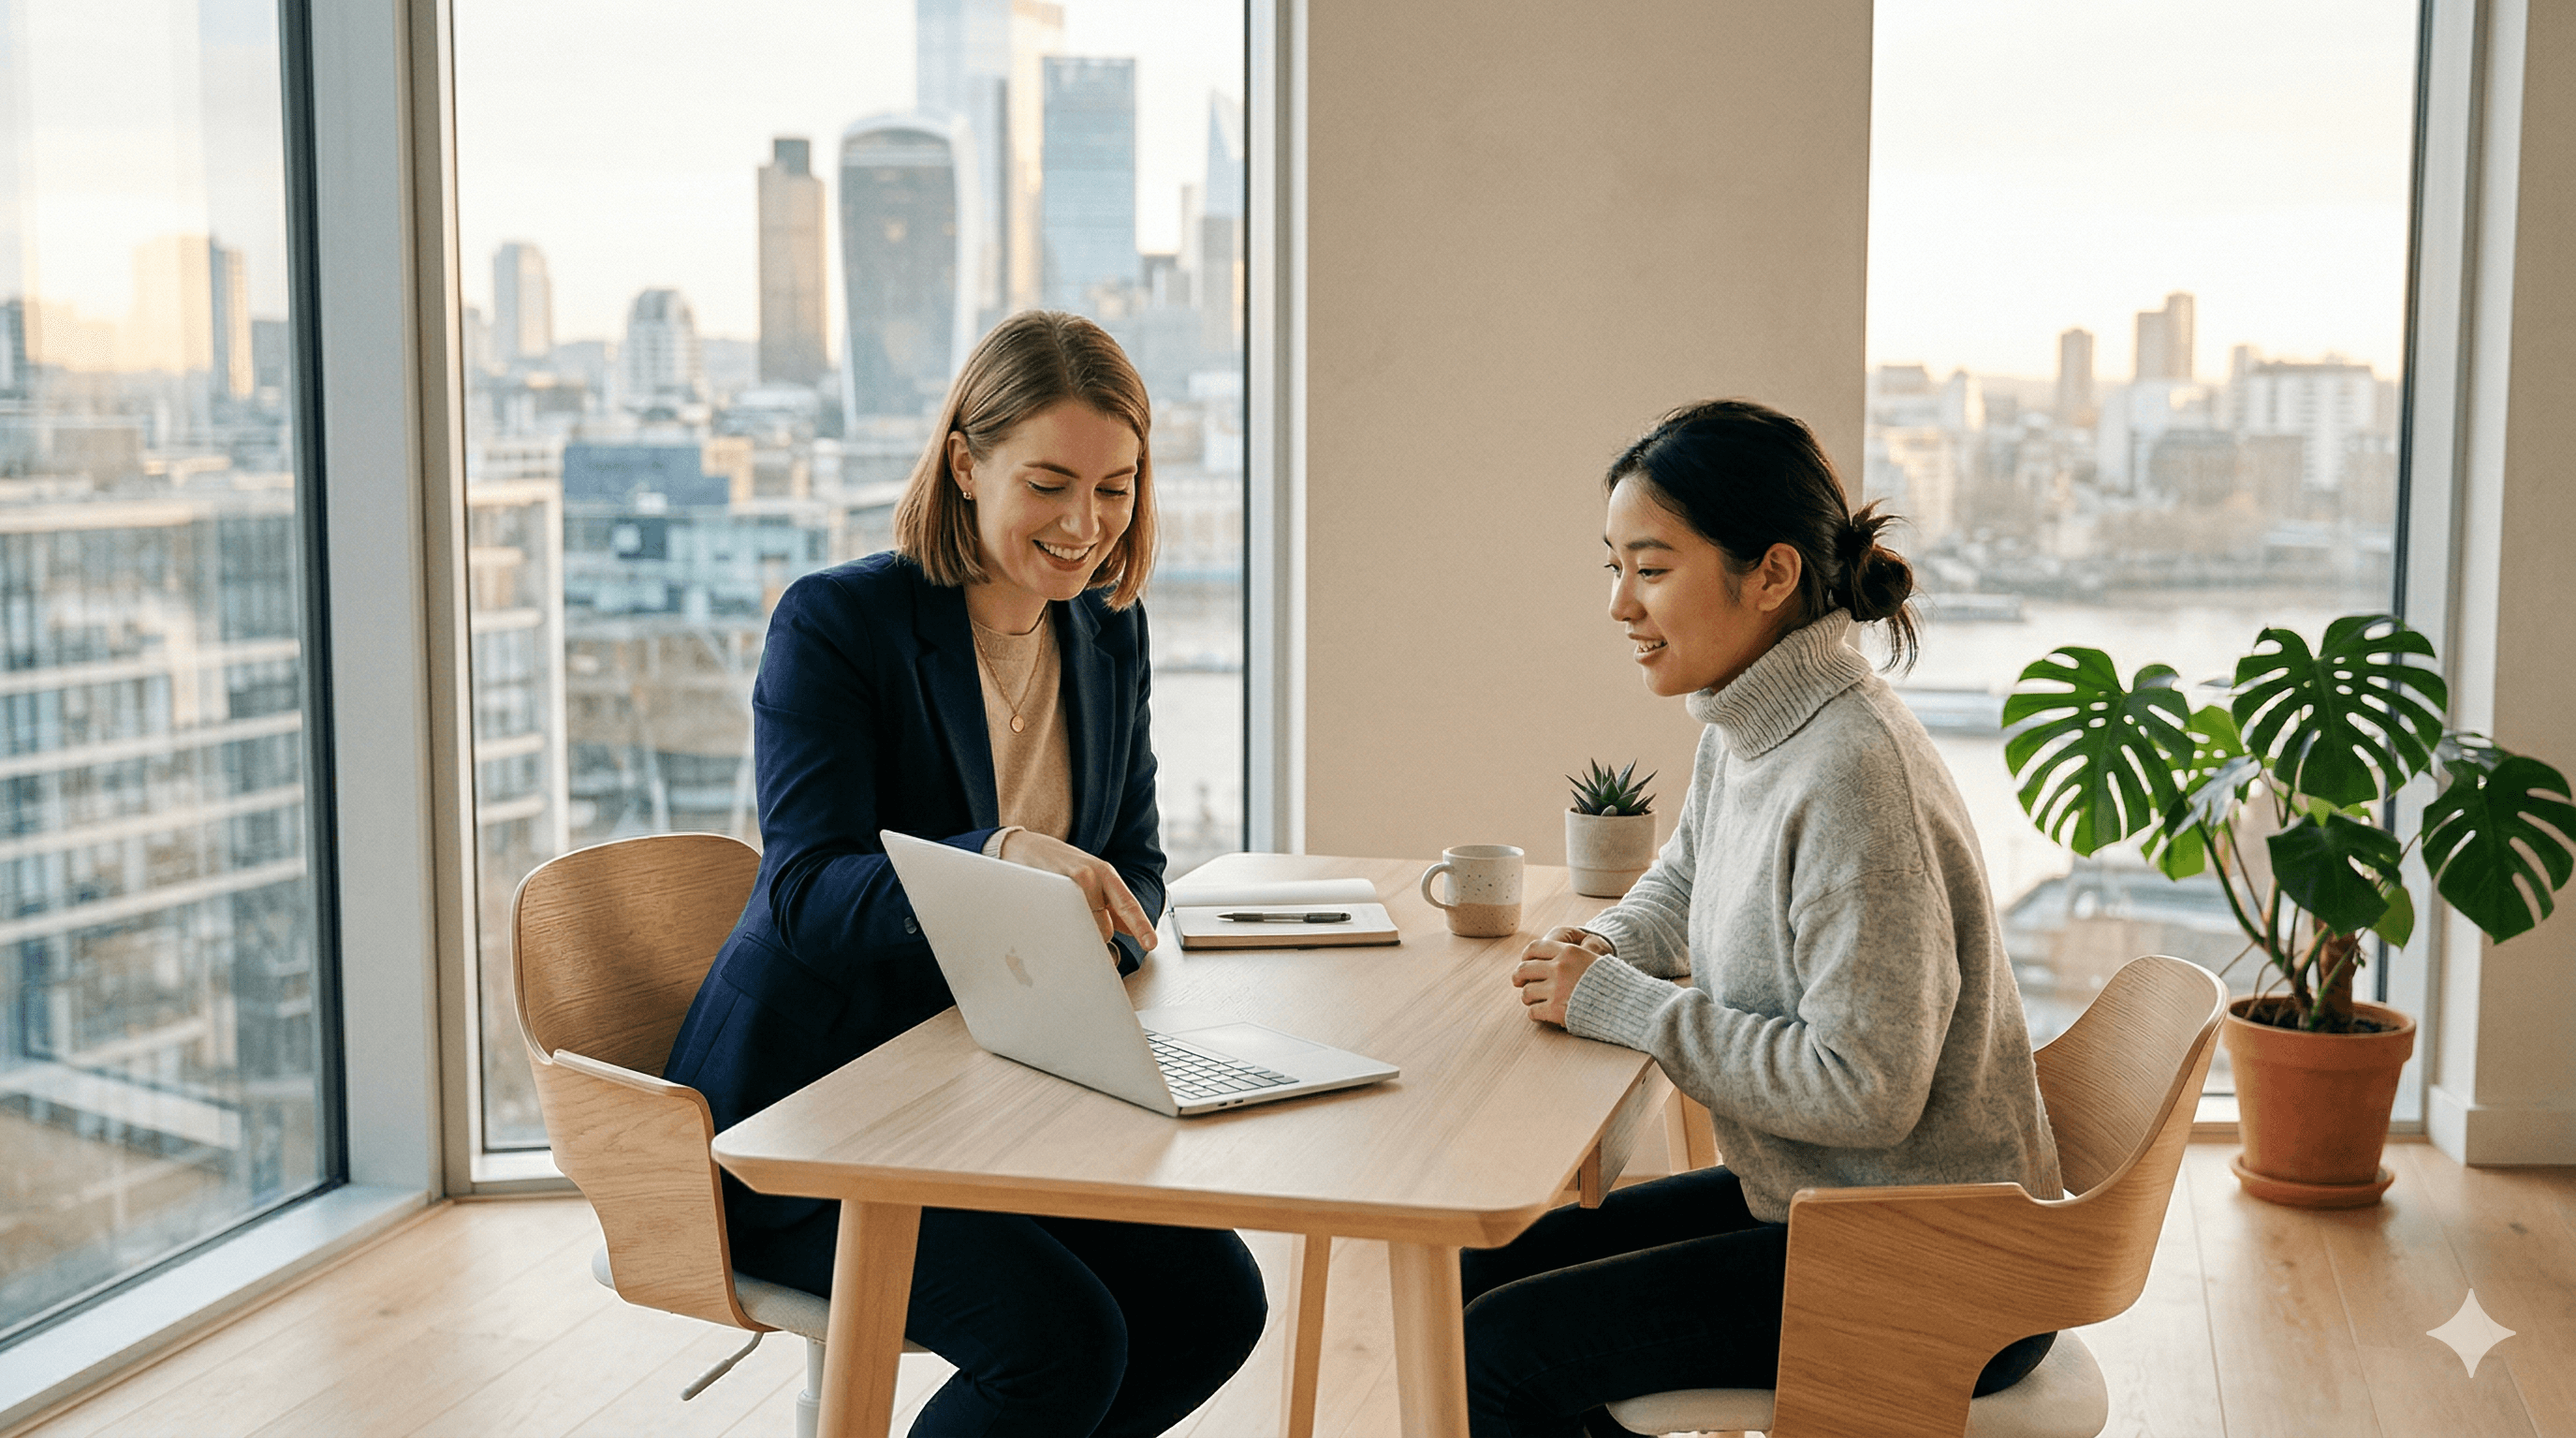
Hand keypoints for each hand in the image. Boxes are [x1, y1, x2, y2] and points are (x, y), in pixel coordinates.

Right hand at [996, 830, 1158, 951]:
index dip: (1141, 926)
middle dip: (1095, 934)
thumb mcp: (1091, 879)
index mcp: (1106, 873)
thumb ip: (1110, 904)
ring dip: (1075, 931)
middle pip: (1105, 927)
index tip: (1150, 944)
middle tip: (1078, 921)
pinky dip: (1059, 926)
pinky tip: (1050, 911)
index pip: (1128, 904)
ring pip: (1084, 929)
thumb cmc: (1058, 866)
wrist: (1023, 846)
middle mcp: (1092, 875)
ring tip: (1061, 911)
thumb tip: (1129, 929)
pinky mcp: (1050, 890)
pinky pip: (1063, 924)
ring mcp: (1071, 882)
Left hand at [1514, 926, 1609, 1026]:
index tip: (1525, 962)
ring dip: (1528, 997)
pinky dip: (1534, 1013)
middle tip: (1518, 982)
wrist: (1627, 1003)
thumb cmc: (1613, 982)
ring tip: (1533, 1000)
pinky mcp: (1555, 1010)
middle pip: (1525, 969)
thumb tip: (1554, 960)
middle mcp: (1559, 968)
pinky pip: (1533, 1011)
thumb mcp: (1595, 958)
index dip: (1526, 956)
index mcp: (1569, 952)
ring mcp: (1556, 989)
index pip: (1535, 948)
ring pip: (1526, 992)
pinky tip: (1540, 1013)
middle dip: (1518, 977)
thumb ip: (1573, 956)